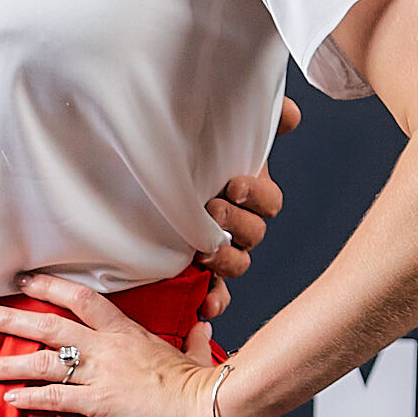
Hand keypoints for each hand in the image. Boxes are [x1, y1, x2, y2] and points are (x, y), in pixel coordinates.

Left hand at [0, 271, 226, 416]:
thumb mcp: (197, 355)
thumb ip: (195, 341)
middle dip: (12, 319)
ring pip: (45, 362)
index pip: (82, 298)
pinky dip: (31, 398)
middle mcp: (108, 347)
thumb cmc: (203, 384)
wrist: (209, 407)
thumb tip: (203, 330)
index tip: (24, 281)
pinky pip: (57, 398)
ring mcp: (102, 374)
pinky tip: (10, 399)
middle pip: (50, 325)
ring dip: (9, 363)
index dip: (50, 287)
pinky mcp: (101, 403)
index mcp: (127, 331)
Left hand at [196, 94, 298, 318]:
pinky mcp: (194, 273)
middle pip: (255, 234)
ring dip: (226, 259)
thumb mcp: (209, 130)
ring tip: (205, 252)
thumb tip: (289, 112)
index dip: (257, 195)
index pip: (269, 202)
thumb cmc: (178, 155)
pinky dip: (214, 300)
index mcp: (245, 194)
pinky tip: (206, 305)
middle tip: (212, 209)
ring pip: (237, 264)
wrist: (128, 182)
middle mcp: (235, 225)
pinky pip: (213, 294)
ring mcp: (216, 250)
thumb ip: (250, 118)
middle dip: (236, 223)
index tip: (234, 184)